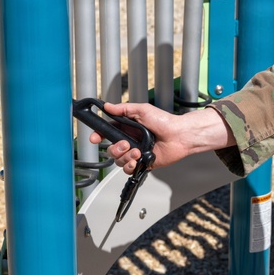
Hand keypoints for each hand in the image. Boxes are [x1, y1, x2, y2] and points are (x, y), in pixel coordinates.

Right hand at [88, 103, 233, 172]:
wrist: (178, 136)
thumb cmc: (164, 121)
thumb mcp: (142, 110)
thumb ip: (123, 109)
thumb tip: (108, 106)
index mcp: (127, 127)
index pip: (108, 132)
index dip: (99, 136)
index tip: (94, 138)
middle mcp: (130, 140)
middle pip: (110, 149)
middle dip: (115, 148)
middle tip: (126, 144)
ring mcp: (135, 153)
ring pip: (118, 160)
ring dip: (125, 157)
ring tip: (137, 152)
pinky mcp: (141, 163)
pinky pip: (127, 169)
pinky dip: (130, 165)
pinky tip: (137, 160)